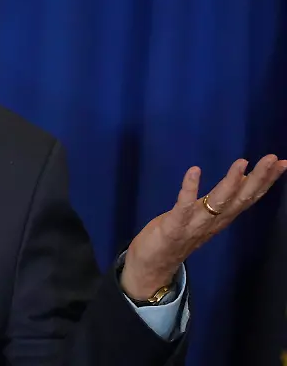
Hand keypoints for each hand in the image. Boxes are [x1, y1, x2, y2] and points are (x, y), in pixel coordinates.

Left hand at [121, 155, 286, 298]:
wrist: (152, 268)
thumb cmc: (176, 237)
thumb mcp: (203, 216)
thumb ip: (223, 201)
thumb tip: (243, 179)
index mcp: (221, 218)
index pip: (248, 197)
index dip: (266, 181)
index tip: (282, 162)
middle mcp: (213, 222)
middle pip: (240, 199)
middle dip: (258, 179)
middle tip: (273, 158)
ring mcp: (194, 226)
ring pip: (218, 203)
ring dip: (231, 183)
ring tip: (242, 162)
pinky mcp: (173, 227)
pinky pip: (183, 207)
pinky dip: (189, 189)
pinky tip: (194, 170)